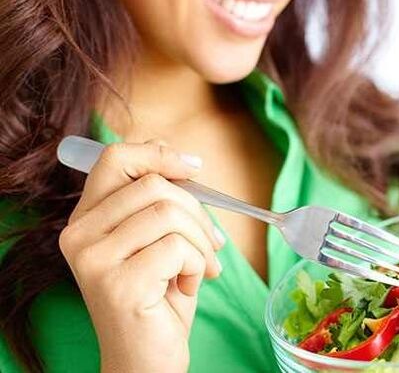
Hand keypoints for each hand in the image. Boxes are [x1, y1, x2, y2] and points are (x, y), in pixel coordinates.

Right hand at [59, 140, 224, 371]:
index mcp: (87, 219)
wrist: (147, 359)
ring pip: (169, 212)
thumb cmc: (159, 298)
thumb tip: (183, 159)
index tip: (194, 168)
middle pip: (153, 184)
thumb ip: (160, 202)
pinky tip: (189, 287)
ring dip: (201, 242)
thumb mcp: (159, 241)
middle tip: (211, 243)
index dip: (160, 154)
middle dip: (197, 211)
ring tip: (201, 269)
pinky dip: (198, 265)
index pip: (115, 159)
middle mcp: (79, 235)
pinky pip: (178, 248)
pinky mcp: (118, 283)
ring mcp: (94, 259)